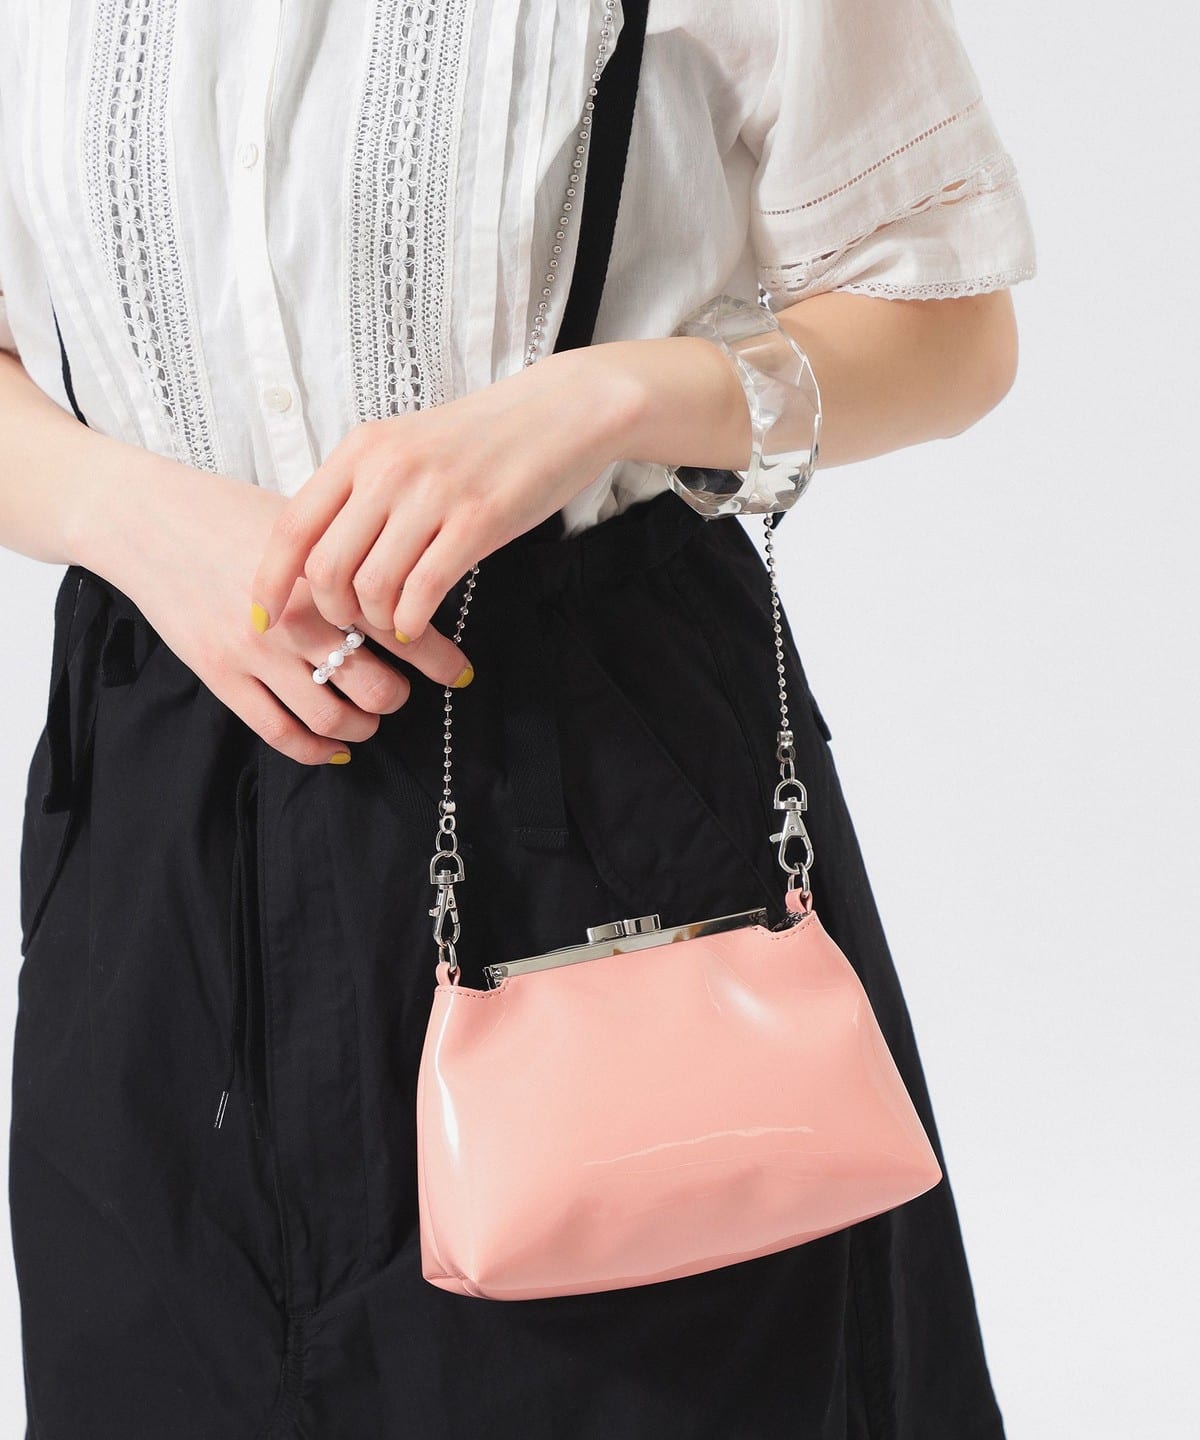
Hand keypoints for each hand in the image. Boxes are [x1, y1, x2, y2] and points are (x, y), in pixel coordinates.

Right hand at [82, 462, 474, 765]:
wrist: (150, 520)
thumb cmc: (232, 514)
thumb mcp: (306, 522)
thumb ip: (356, 556)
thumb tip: (419, 581)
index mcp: (326, 577)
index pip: (402, 628)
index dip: (440, 660)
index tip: (459, 672)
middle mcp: (296, 620)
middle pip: (375, 685)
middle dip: (398, 695)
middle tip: (402, 690)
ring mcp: (257, 654)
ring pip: (332, 716)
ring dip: (362, 725)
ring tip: (369, 716)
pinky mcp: (222, 676)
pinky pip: (280, 732)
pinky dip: (317, 750)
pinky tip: (335, 746)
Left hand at [248, 345, 642, 644]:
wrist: (561, 412)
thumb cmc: (483, 438)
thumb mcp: (407, 446)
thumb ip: (363, 489)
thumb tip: (325, 553)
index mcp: (361, 450)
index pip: (292, 527)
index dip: (269, 583)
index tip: (263, 619)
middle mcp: (388, 469)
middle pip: (325, 568)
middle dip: (330, 613)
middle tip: (350, 625)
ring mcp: (432, 495)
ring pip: (371, 587)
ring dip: (375, 621)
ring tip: (393, 622)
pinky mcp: (477, 521)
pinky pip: (422, 592)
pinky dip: (411, 622)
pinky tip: (417, 623)